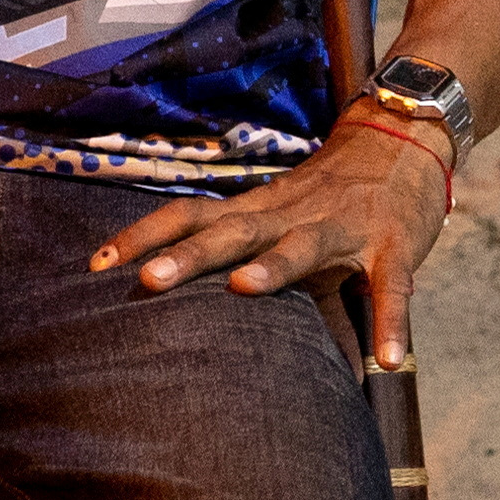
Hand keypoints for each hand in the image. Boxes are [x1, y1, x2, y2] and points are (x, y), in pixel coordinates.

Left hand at [87, 119, 452, 364]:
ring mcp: (344, 229)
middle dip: (190, 254)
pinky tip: (389, 361)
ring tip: (243, 289)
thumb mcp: (284, 224)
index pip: (190, 214)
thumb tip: (210, 329)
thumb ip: (252, 268)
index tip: (96, 265)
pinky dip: (391, 323)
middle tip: (147, 279)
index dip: (144, 236)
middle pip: (232, 230)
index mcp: (258, 210)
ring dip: (275, 266)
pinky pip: (391, 289)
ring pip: (303, 245)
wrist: (404, 137)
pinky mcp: (394, 246)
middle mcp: (291, 214)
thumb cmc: (334, 195)